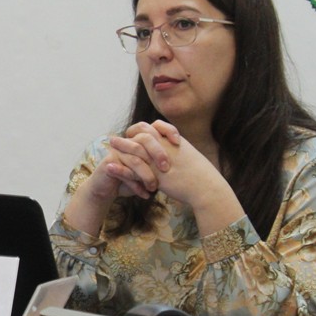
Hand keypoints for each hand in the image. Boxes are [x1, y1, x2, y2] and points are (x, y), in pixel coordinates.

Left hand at [110, 122, 239, 227]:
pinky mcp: (153, 174)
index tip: (133, 134)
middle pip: (141, 131)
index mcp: (173, 140)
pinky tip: (110, 167)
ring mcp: (158, 159)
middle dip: (127, 134)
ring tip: (109, 145)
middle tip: (114, 139)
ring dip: (120, 145)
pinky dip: (120, 168)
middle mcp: (164, 146)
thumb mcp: (188, 156)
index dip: (141, 129)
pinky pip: (132, 168)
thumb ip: (176, 150)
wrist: (206, 188)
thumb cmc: (201, 175)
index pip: (152, 127)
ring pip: (134, 147)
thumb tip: (170, 148)